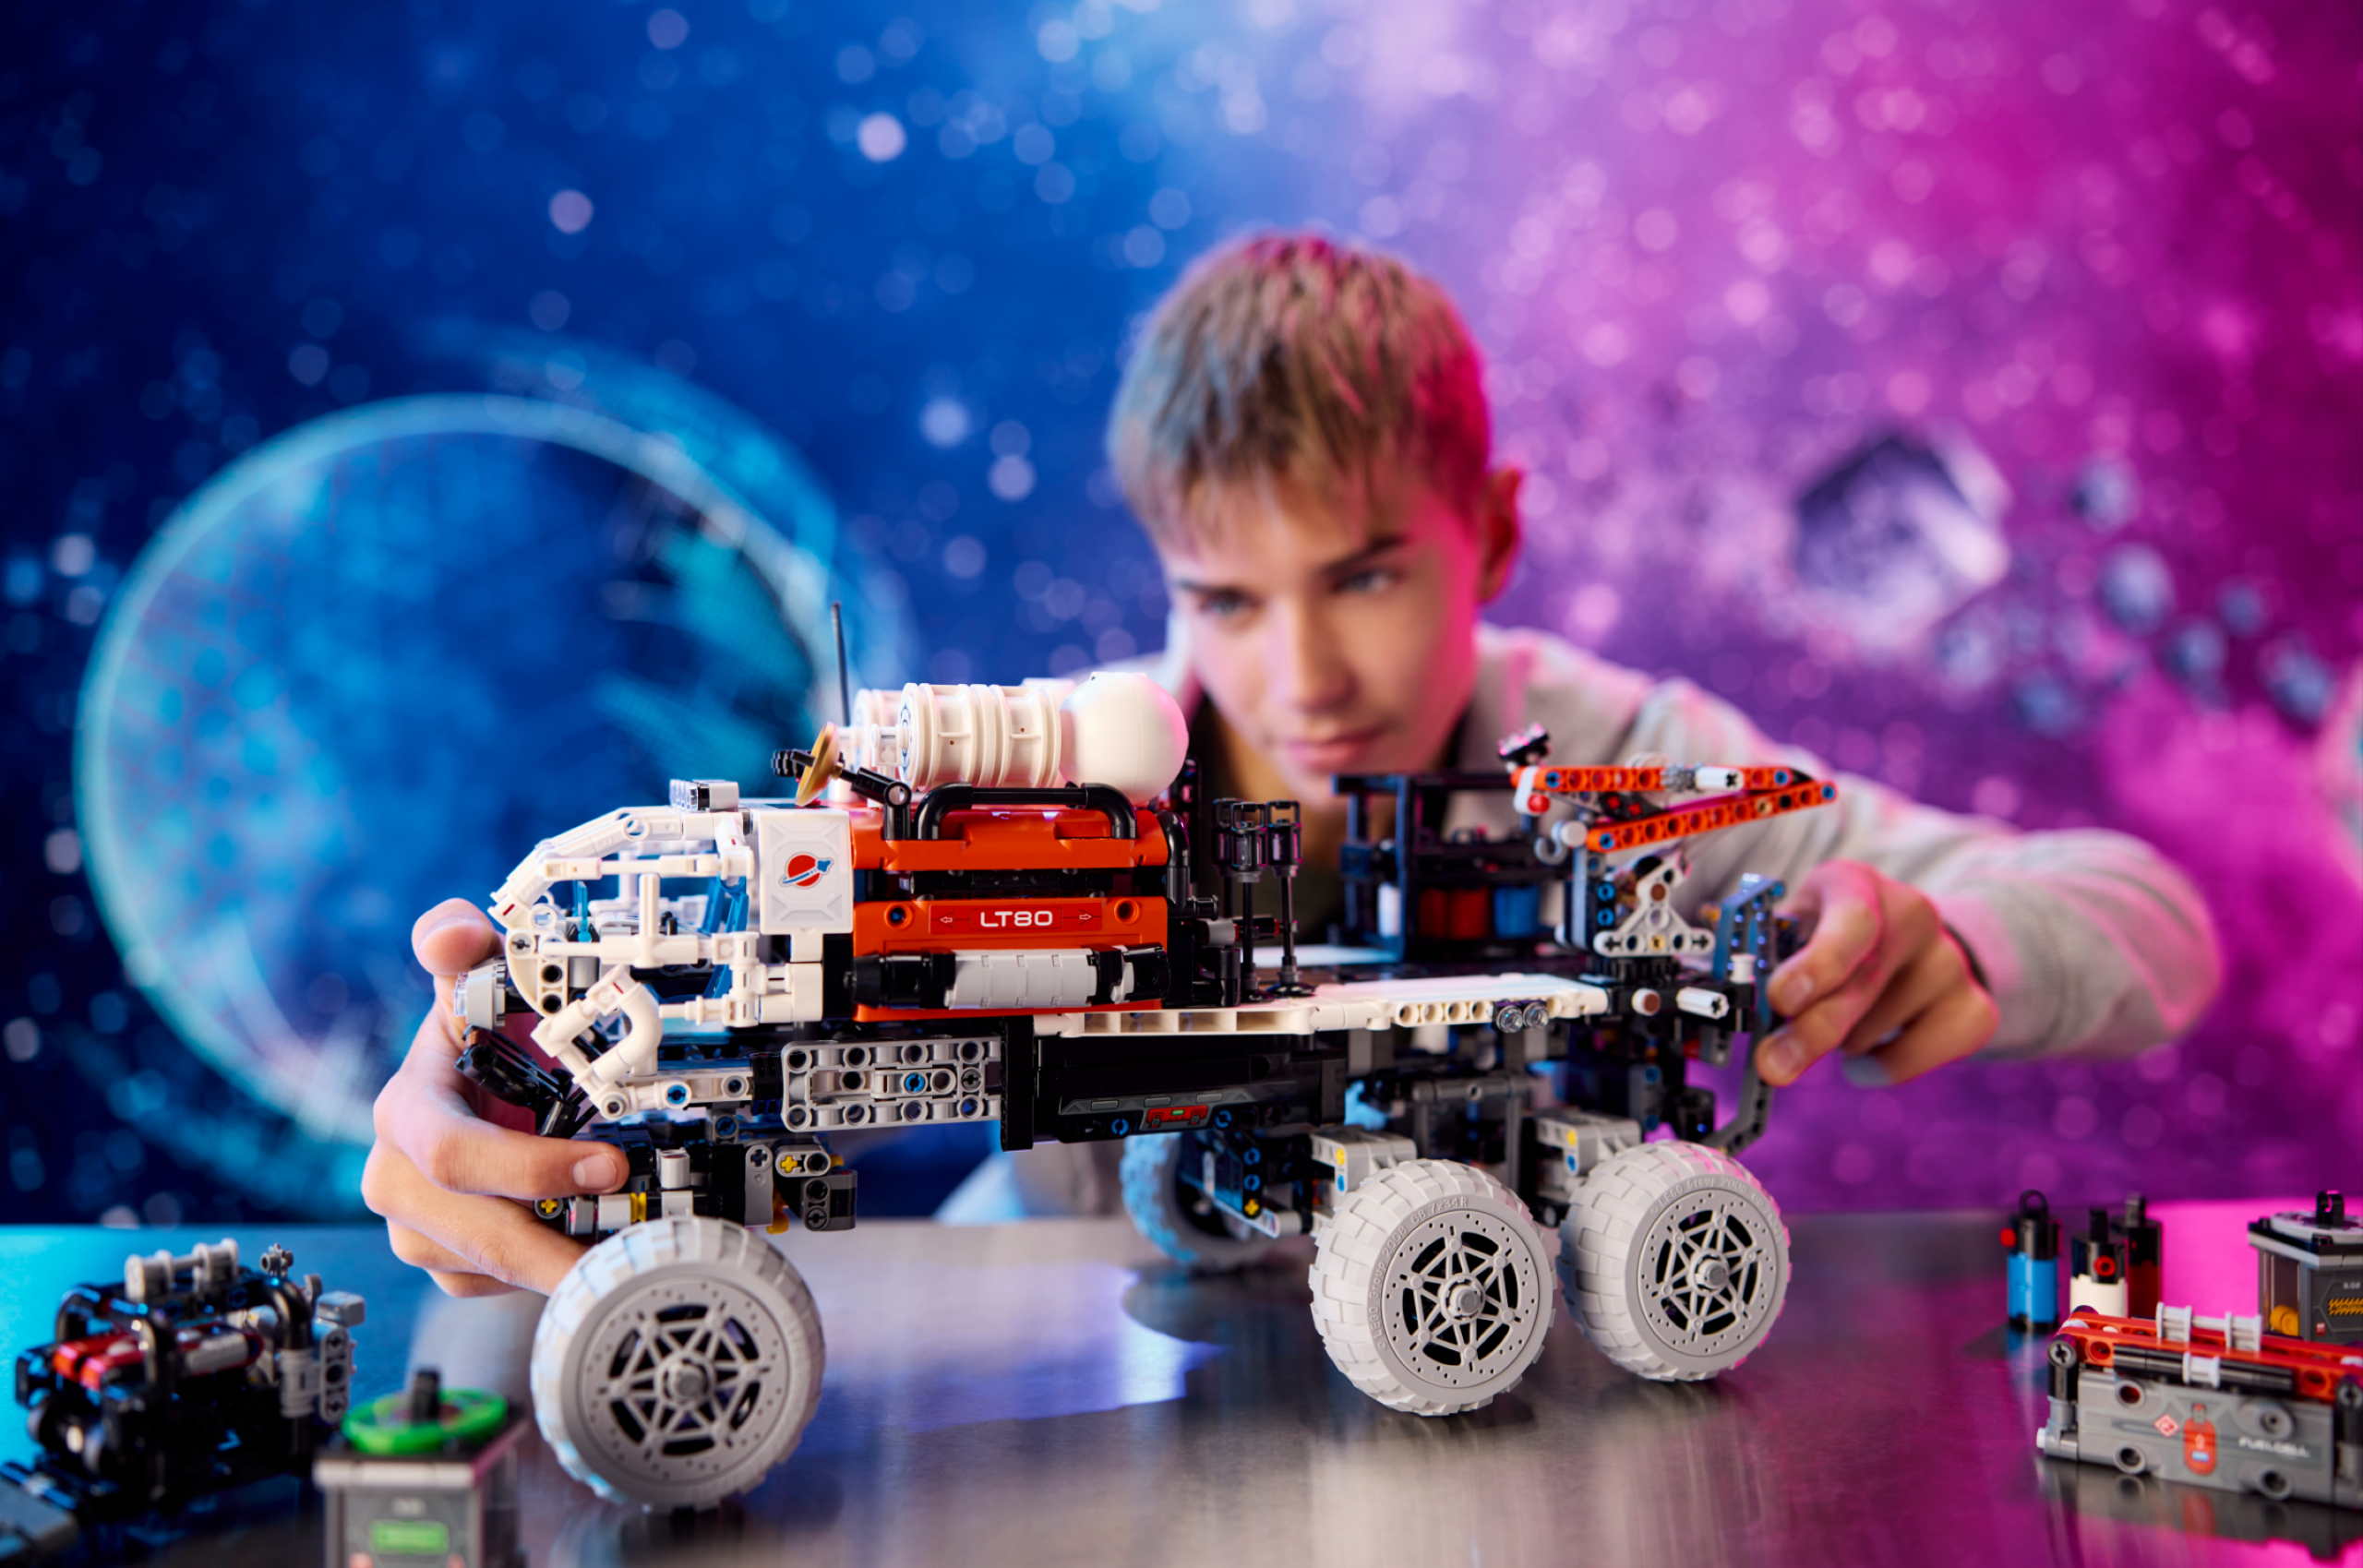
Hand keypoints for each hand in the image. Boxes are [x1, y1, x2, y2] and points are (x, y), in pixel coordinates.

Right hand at [361, 899, 627, 1295]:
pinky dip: (541, 1280)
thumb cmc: (480, 1039)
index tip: (607, 1165)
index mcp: (407, 1111)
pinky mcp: (444, 1264)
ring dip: (557, 1267)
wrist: (477, 1090)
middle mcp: (398, 1177)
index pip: (454, 1154)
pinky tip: (586, 1257)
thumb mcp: (475, 985)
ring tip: (626, 1255)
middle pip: (474, 1232)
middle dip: (556, 1243)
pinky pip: (488, 1290)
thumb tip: (450, 932)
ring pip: (484, 1270)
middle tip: (631, 1240)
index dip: (531, 1166)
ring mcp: (418, 1229)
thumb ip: (461, 947)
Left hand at [1753, 861, 1997, 1087]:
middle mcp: (1911, 914)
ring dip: (1839, 1041)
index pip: (1850, 920)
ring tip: (1838, 1016)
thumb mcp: (1793, 927)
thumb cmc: (1827, 934)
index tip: (1782, 998)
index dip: (1817, 963)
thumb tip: (1737, 1005)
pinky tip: (1867, 1048)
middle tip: (1773, 1065)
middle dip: (1811, 1031)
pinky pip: (1913, 1058)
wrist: (1906, 938)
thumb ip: (1770, 961)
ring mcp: (1950, 961)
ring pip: (1876, 1030)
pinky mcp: (1974, 1007)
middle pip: (1861, 984)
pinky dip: (1878, 1066)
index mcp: (1855, 884)